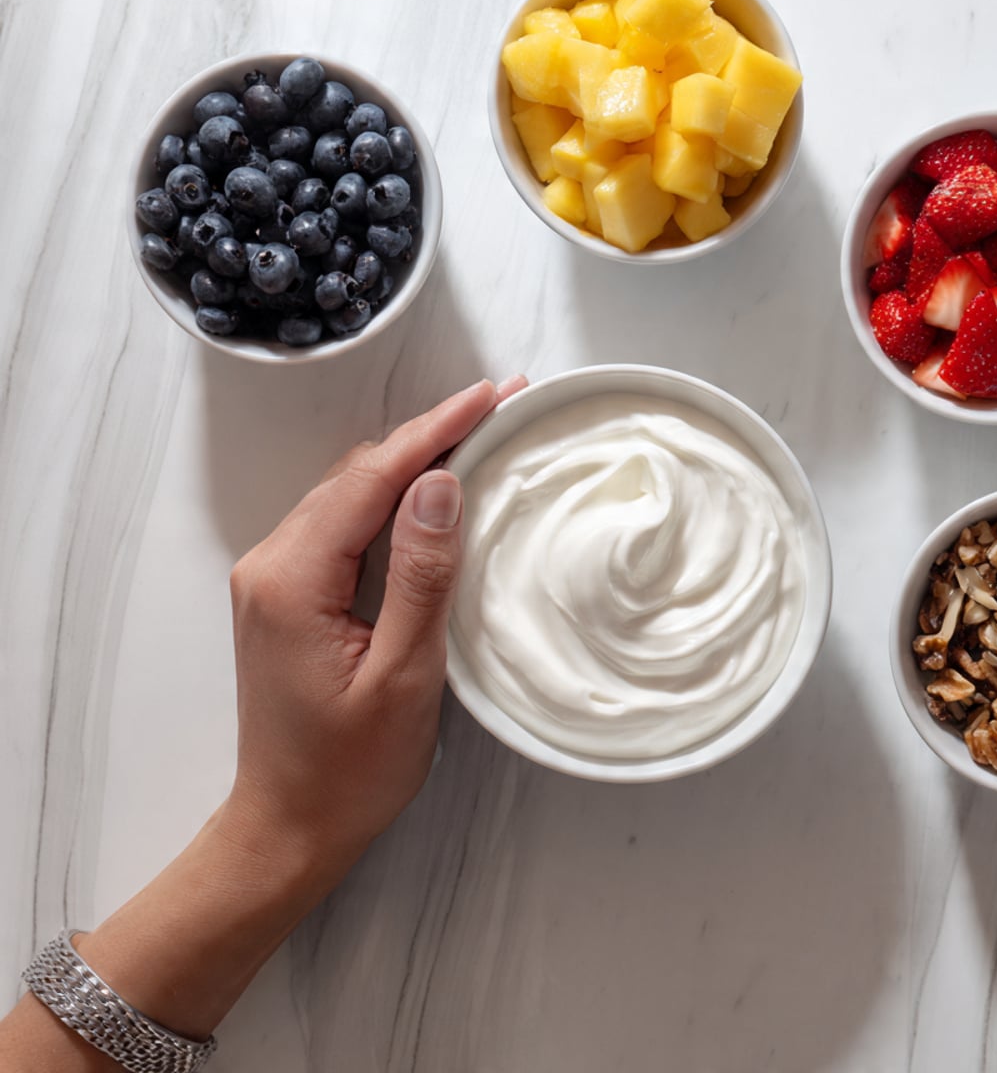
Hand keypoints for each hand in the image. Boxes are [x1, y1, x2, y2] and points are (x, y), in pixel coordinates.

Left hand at [220, 375, 525, 881]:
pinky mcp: (286, 594)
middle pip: (357, 474)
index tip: (493, 394)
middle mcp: (271, 563)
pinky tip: (432, 495)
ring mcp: (273, 577)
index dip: (436, 429)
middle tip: (501, 410)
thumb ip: (420, 574)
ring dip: (411, 464)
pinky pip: (343, 524)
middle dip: (429, 437)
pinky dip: (391, 500)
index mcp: (292, 577)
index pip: (371, 477)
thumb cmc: (351, 768)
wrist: (289, 828)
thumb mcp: (403, 674)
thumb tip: (440, 483)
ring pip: (350, 493)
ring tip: (479, 438)